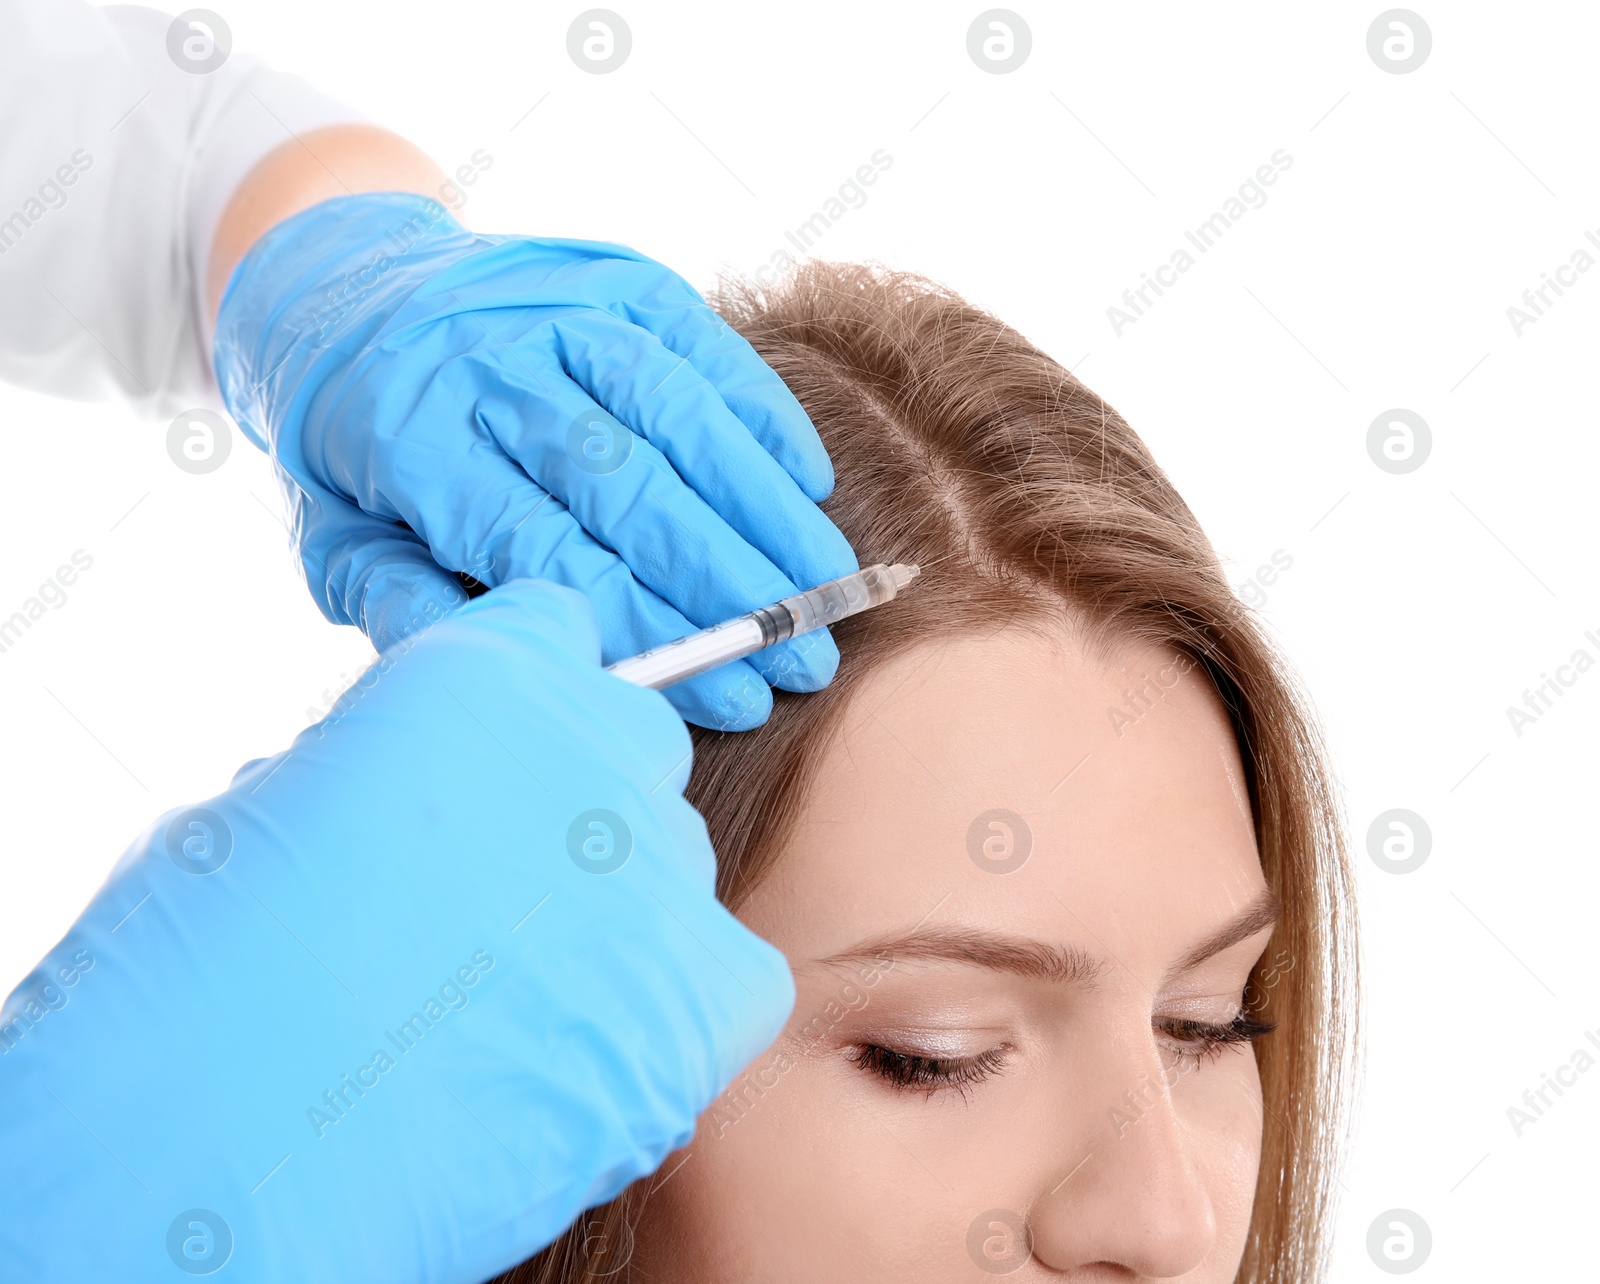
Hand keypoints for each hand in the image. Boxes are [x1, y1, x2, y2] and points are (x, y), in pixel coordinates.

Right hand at [0, 580, 793, 1282]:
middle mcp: (597, 746)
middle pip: (632, 749)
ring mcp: (660, 871)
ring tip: (513, 1000)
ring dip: (619, 915)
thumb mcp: (268, 806)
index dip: (522, 707)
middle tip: (493, 898)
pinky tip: (593, 1052)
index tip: (491, 767)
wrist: (208, 1144)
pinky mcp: (702, 1000)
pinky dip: (682, 1013)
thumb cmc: (196, 974)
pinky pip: (734, 981)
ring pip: (677, 868)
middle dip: (577, 808)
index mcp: (487, 672)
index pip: (559, 637)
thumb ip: (382, 767)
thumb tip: (405, 794)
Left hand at [214, 192, 857, 729]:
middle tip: (805, 659)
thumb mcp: (342, 543)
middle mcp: (492, 365)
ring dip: (765, 508)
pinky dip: (763, 415)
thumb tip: (537, 669)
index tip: (732, 695)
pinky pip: (705, 347)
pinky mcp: (616, 278)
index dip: (653, 629)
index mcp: (414, 442)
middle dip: (730, 584)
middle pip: (631, 486)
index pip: (556, 553)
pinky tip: (807, 484)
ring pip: (681, 414)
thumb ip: (417, 612)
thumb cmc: (356, 450)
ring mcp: (560, 309)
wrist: (347, 289)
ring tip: (827, 588)